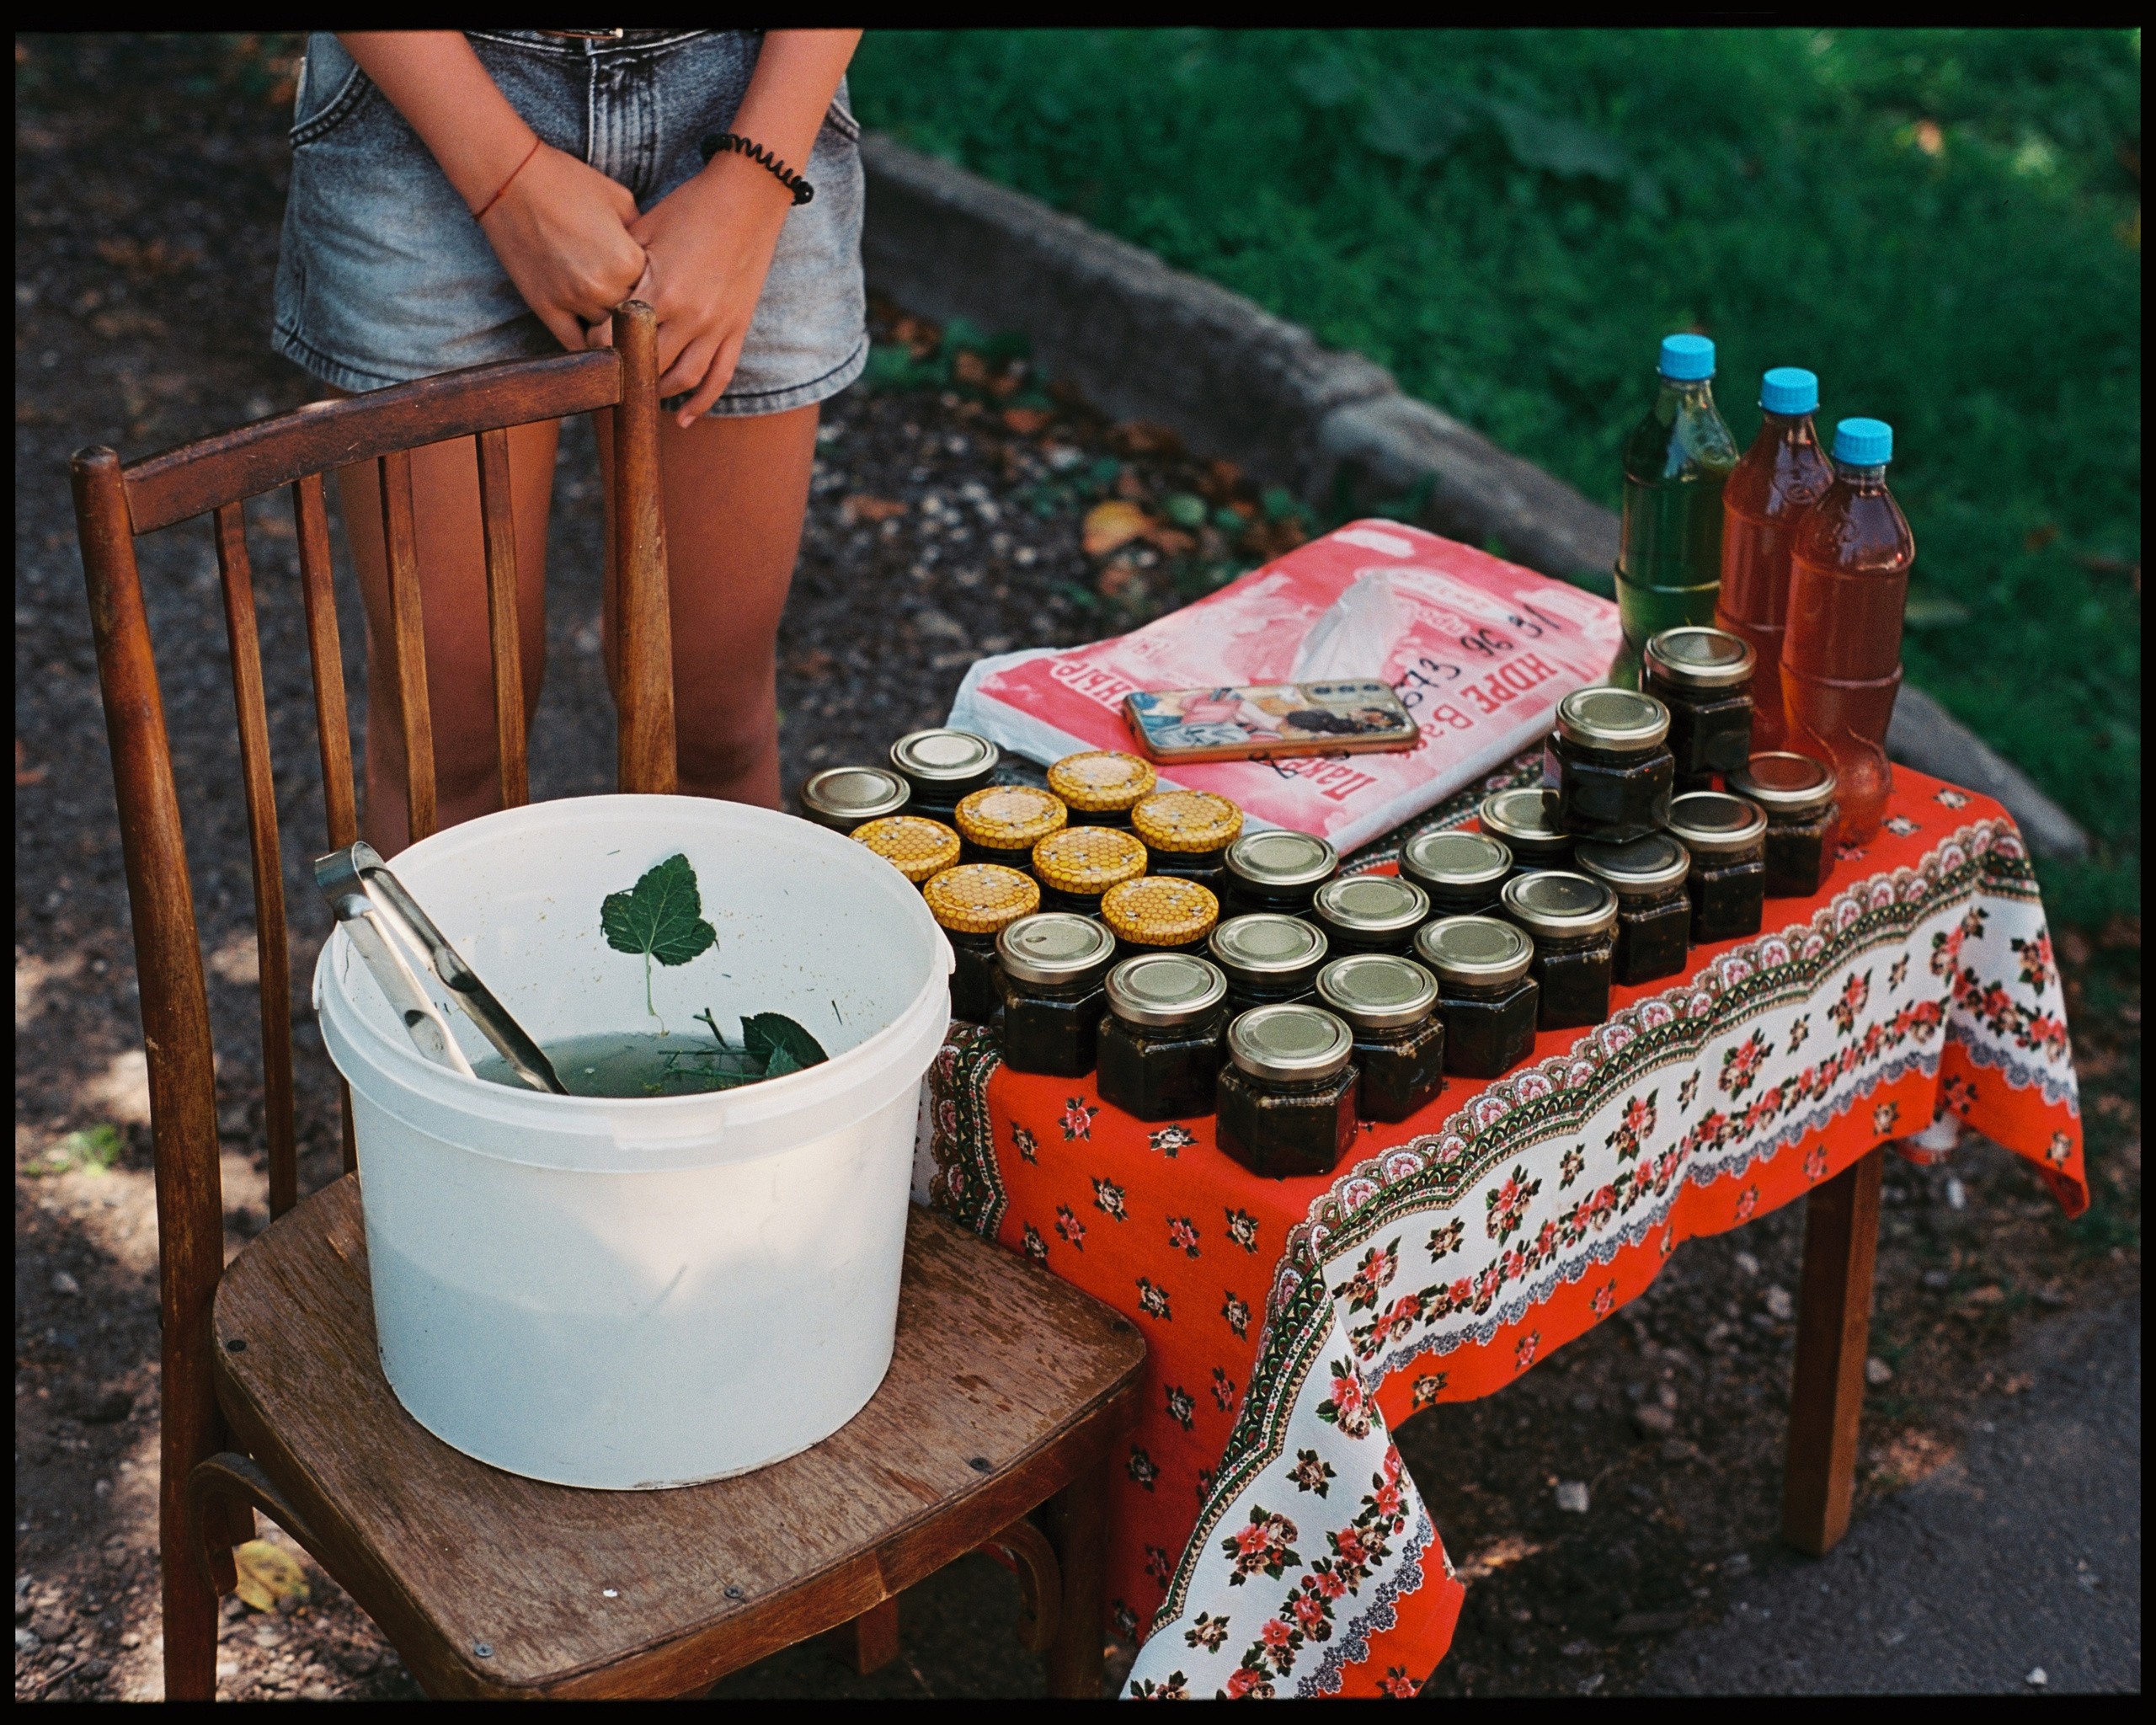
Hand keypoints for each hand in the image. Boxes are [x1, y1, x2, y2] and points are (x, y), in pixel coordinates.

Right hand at [478, 141, 648, 351]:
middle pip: (634, 320)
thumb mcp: (622, 201)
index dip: (658, 292)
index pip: (658, 295)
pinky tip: (595, 346)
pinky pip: (575, 345)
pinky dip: (587, 348)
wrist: (511, 180)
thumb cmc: (569, 182)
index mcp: (629, 263)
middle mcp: (604, 288)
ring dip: (612, 331)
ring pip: (607, 336)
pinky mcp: (545, 308)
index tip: (657, 290)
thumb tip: (656, 263)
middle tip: (641, 315)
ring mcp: (573, 301)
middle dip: (637, 315)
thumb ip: (644, 237)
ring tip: (618, 328)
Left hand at [606, 154, 794, 425]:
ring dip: (657, 393)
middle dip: (624, 376)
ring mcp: (716, 327)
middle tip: (606, 381)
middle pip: (648, 366)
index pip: (617, 336)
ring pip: (682, 380)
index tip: (586, 351)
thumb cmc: (692, 206)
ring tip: (639, 395)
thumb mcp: (646, 230)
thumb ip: (623, 265)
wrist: (748, 197)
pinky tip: (683, 419)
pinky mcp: (736, 330)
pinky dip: (701, 403)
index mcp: (661, 290)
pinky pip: (719, 378)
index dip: (597, 347)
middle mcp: (690, 316)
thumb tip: (600, 292)